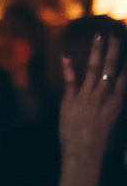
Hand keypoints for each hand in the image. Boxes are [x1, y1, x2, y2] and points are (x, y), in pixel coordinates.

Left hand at [61, 32, 125, 163]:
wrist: (84, 151)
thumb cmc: (98, 141)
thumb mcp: (111, 121)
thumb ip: (111, 105)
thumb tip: (112, 94)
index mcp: (116, 102)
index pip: (123, 78)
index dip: (126, 64)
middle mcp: (104, 95)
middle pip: (110, 68)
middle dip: (113, 49)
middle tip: (115, 33)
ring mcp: (88, 96)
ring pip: (94, 68)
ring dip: (97, 50)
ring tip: (99, 35)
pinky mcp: (71, 99)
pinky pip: (70, 79)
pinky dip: (68, 66)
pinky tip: (66, 53)